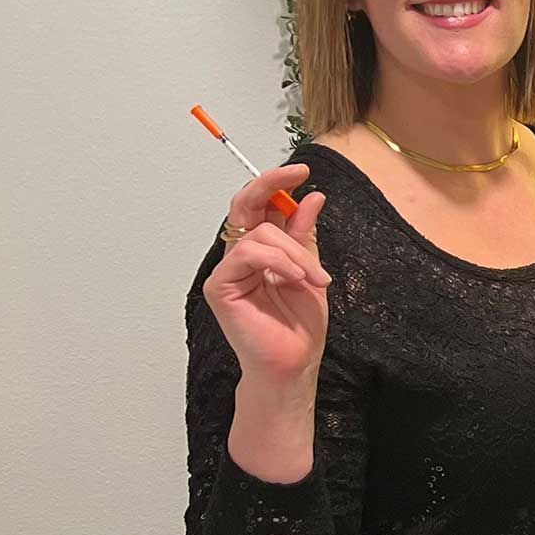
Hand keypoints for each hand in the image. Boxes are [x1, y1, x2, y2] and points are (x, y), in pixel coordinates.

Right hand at [201, 166, 330, 392]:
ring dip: (295, 252)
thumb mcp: (311, 272)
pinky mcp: (220, 286)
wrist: (295, 363)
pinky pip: (247, 255)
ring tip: (314, 278)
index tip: (302, 171)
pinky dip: (278, 262)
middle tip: (297, 174)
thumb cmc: (300, 326)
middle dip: (270, 184)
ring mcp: (228, 270)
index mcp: (263, 250)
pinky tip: (296, 279)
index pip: (261, 206)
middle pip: (245, 204)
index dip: (277, 184)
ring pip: (258, 233)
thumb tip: (311, 198)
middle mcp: (241, 256)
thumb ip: (305, 236)